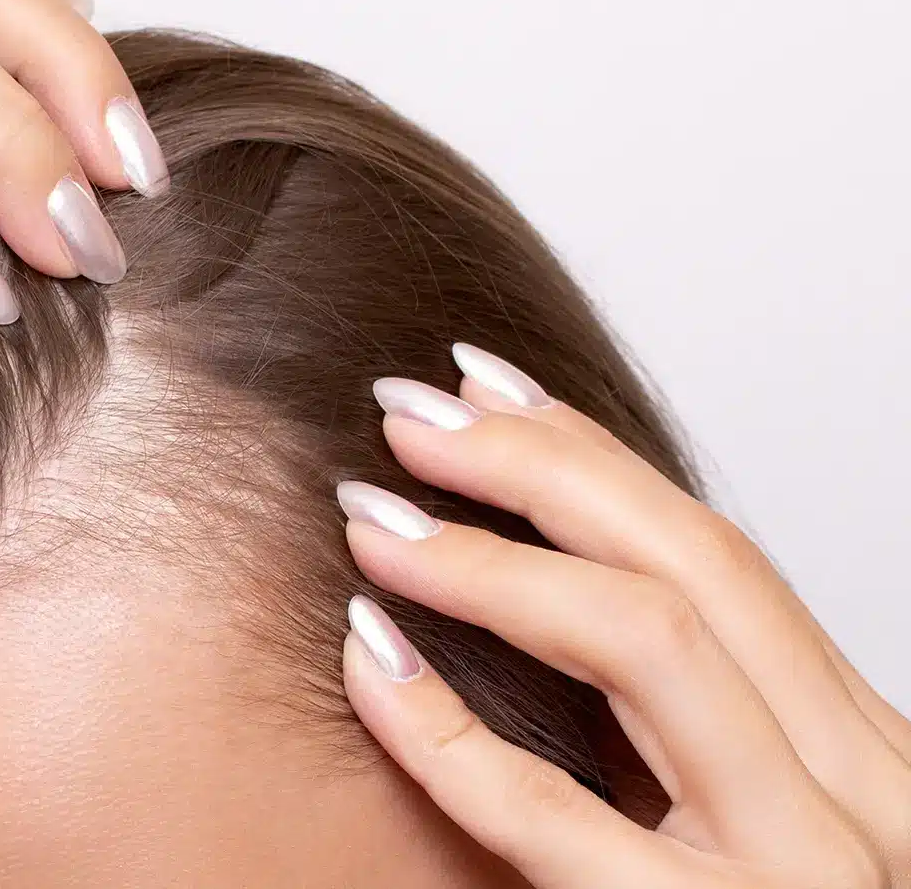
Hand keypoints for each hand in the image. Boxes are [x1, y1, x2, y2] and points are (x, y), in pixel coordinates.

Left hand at [337, 343, 908, 887]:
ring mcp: (795, 879)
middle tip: (408, 415)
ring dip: (493, 565)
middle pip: (691, 567)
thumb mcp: (748, 821)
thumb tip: (542, 584)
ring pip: (650, 650)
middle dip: (538, 470)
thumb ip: (686, 728)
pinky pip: (555, 819)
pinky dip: (447, 728)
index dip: (591, 456)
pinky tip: (368, 661)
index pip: (718, 556)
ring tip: (375, 517)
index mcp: (856, 754)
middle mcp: (855, 800)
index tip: (484, 385)